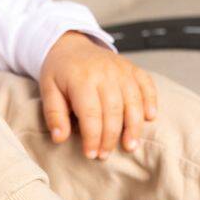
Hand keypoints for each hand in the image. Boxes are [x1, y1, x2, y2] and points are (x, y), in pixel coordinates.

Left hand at [39, 31, 157, 160]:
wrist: (71, 45)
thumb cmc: (59, 72)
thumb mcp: (48, 90)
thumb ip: (54, 114)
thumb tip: (60, 138)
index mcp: (82, 79)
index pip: (91, 114)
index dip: (92, 137)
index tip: (90, 154)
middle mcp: (105, 73)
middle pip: (114, 111)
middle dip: (110, 137)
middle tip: (105, 154)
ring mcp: (121, 70)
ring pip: (134, 101)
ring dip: (134, 127)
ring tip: (130, 146)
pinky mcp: (132, 68)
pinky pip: (147, 84)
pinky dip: (151, 100)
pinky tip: (150, 117)